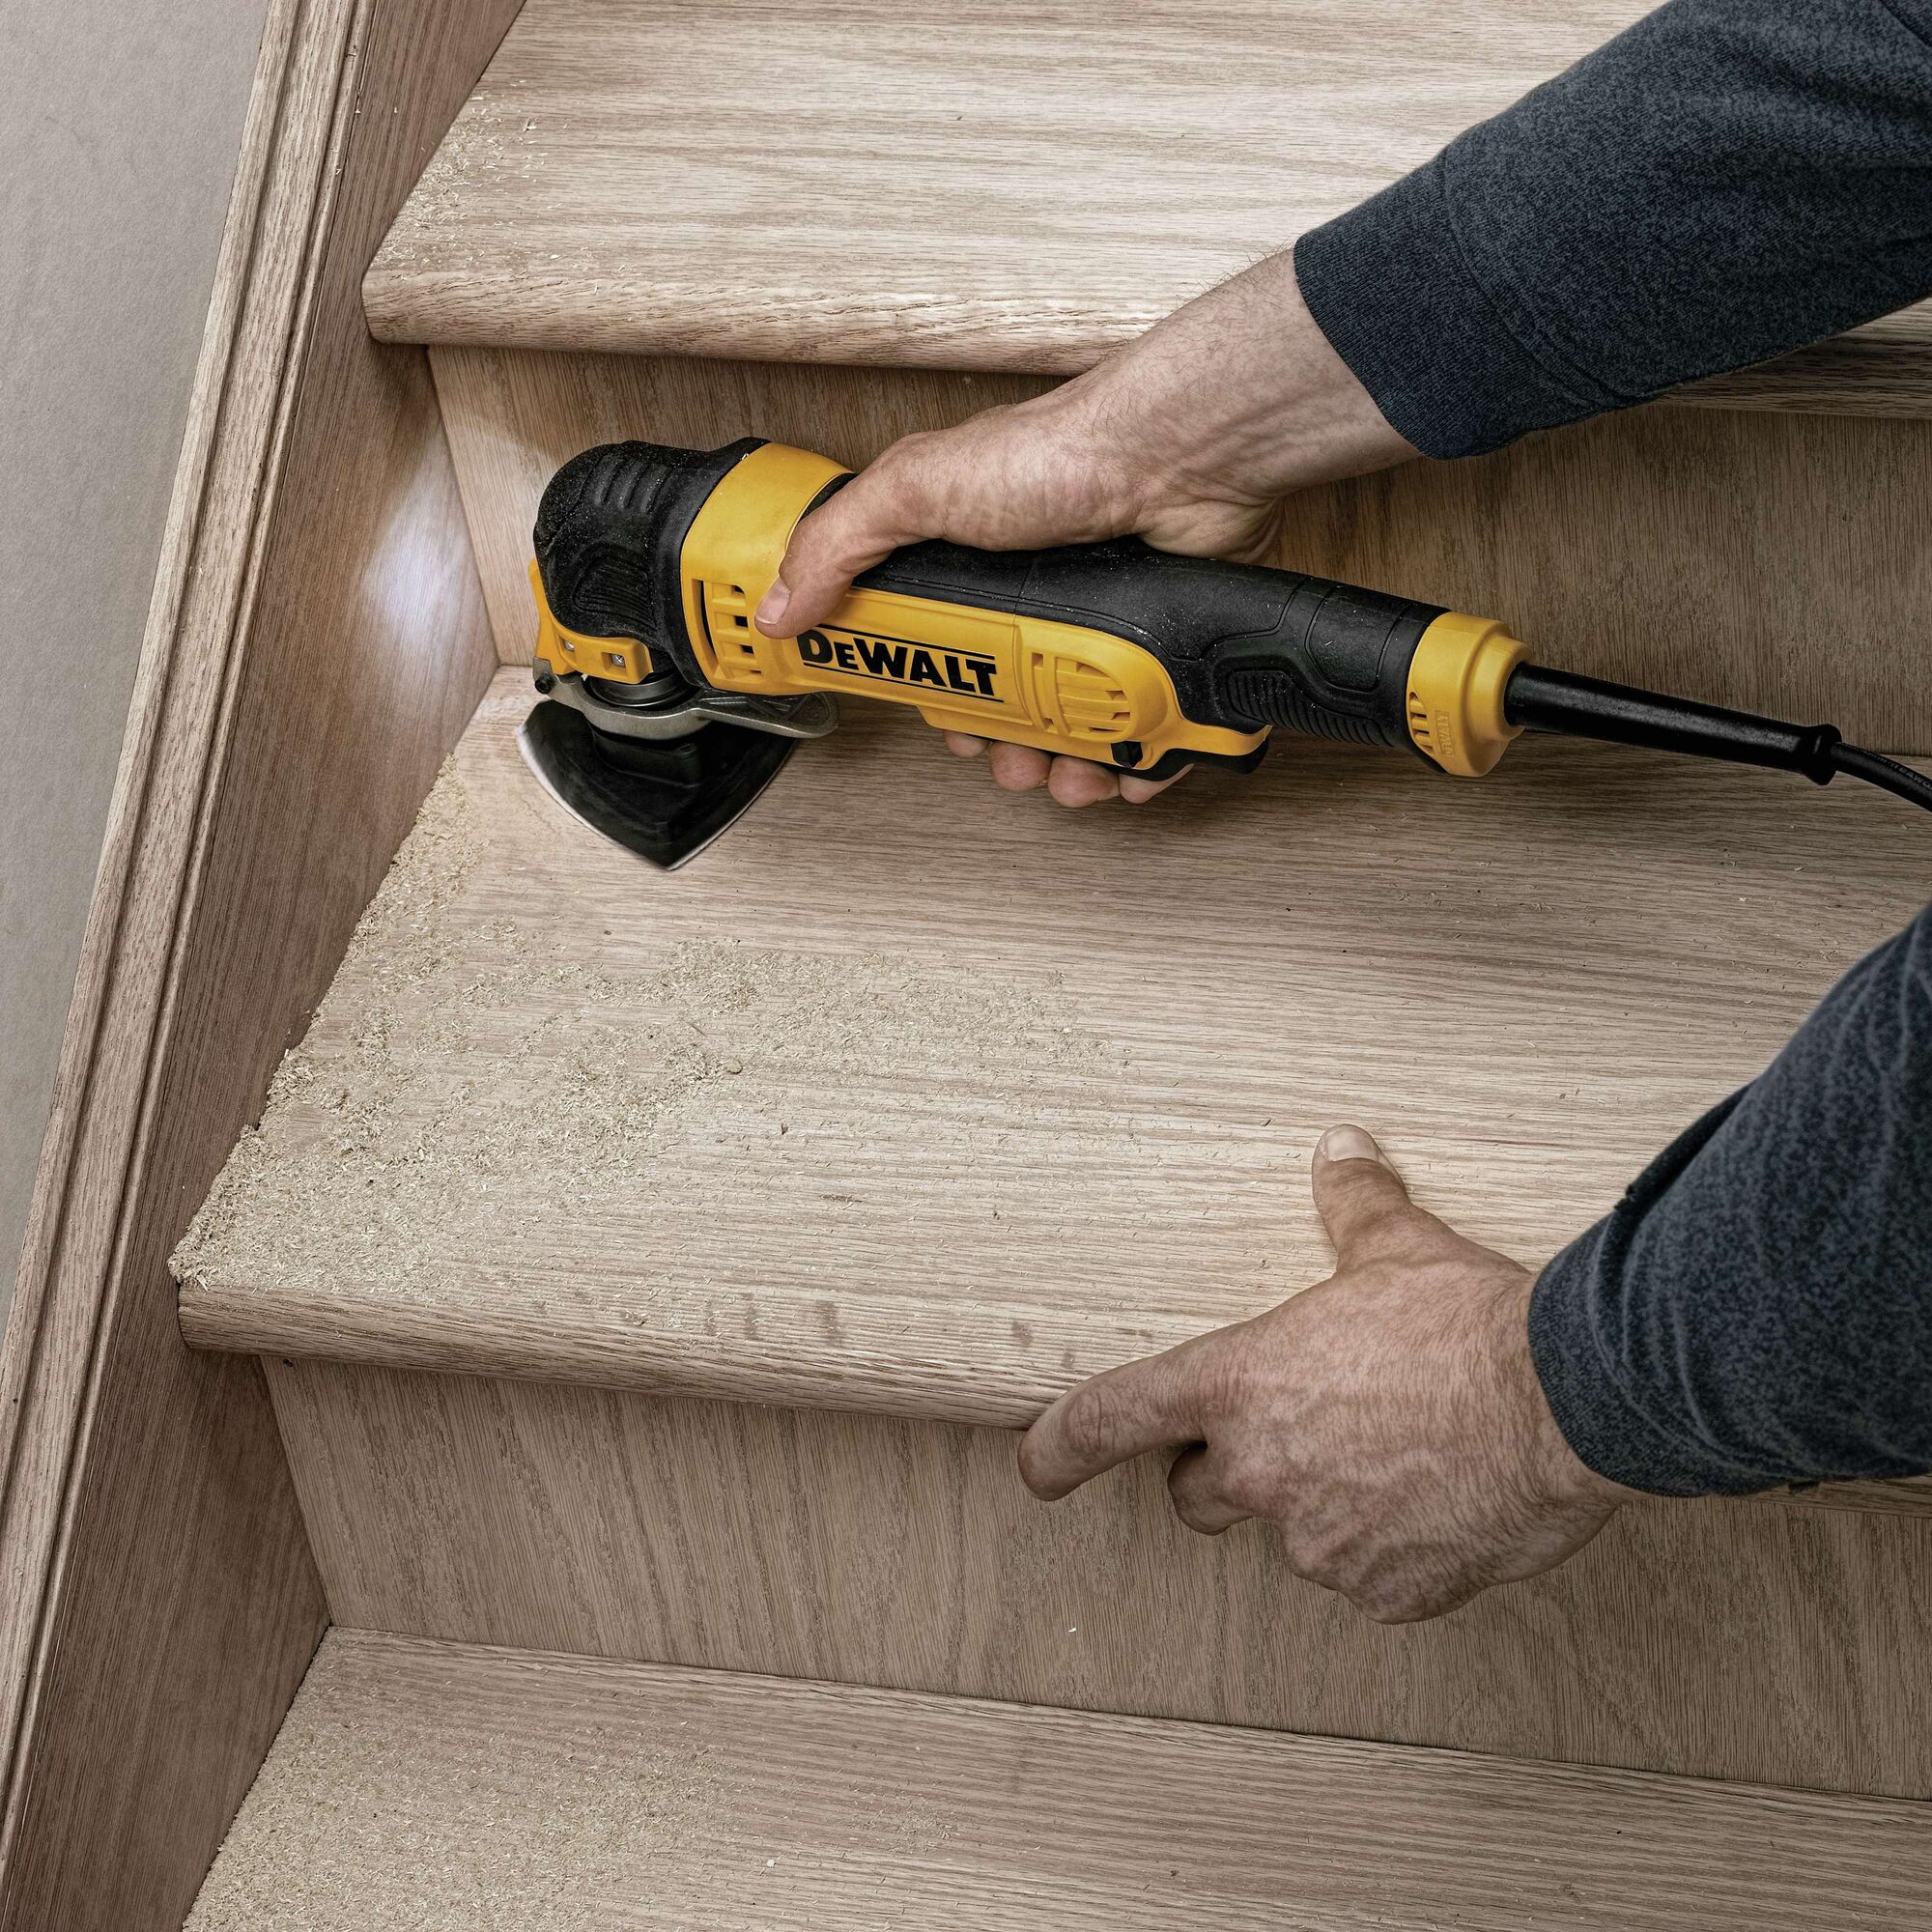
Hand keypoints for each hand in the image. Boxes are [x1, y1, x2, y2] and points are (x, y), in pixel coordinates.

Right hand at [754, 252, 1415, 806]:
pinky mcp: (1159, 651)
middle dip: (1005, 750)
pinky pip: (1146, 731)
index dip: (934, 698)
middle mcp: (1039, 602)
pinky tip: (1128, 768)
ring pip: (1075, 732)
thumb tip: (778, 608)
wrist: (1178, 458)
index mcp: (973, 569)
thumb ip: (838, 546)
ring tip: (1072, 774)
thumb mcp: (916, 488)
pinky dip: (1138, 764)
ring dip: (1068, 771)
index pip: (936, 654)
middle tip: (1008, 759)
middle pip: (1008, 708)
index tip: (939, 724)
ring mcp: (1103, 627)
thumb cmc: (1060, 453)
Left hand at [1018, 1126, 1630, 1621]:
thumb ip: (1352, 1204)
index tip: (1037, 1469)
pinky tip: (1438, 1503)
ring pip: (1291, 1537)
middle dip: (1223, 1474)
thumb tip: (1340, 1149)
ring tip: (1396, 1457)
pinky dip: (1389, 1549)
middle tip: (1286, 1438)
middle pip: (1195, 1495)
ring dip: (1320, 1506)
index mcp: (1239, 1383)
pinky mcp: (1386, 1592)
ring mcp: (1321, 1542)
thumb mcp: (1396, 1248)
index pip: (1111, 1418)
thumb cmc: (1471, 1321)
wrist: (1566, 1403)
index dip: (1060, 1447)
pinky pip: (1366, 1577)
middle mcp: (1262, 1470)